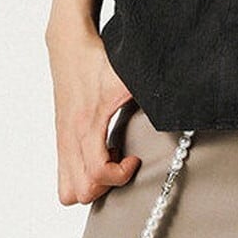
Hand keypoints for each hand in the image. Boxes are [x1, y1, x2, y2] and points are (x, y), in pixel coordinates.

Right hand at [45, 25, 141, 205]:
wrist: (69, 46)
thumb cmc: (98, 60)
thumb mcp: (128, 76)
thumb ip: (151, 93)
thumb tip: (176, 105)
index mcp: (88, 125)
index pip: (98, 173)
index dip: (121, 174)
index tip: (135, 158)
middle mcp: (70, 138)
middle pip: (81, 192)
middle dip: (106, 185)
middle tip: (123, 160)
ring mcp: (63, 140)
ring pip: (67, 190)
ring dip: (91, 184)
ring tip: (110, 159)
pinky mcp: (61, 138)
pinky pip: (64, 175)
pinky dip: (81, 175)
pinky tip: (101, 151)